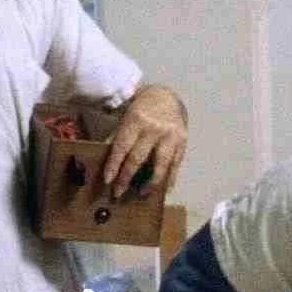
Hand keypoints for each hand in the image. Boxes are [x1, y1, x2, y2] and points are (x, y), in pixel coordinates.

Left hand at [102, 84, 187, 198]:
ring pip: (160, 165)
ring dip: (151, 182)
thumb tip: (108, 161)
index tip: (108, 180)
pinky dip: (170, 178)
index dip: (114, 165)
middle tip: (118, 192)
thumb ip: (118, 136)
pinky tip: (164, 189)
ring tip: (142, 193)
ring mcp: (171, 136)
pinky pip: (176, 164)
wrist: (167, 97)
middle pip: (138, 158)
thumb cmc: (142, 109)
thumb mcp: (126, 117)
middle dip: (127, 177)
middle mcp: (154, 129)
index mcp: (136, 120)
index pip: (122, 147)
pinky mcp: (182, 142)